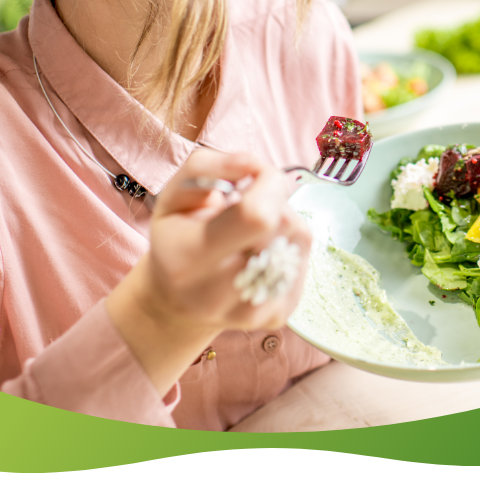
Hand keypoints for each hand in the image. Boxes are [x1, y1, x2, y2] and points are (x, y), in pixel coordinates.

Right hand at [105, 149, 310, 395]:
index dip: (268, 183)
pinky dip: (290, 243)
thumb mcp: (174, 193)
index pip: (256, 216)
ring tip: (253, 228)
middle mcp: (218, 293)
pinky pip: (304, 258)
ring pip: (300, 238)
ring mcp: (252, 312)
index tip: (255, 175)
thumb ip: (208, 167)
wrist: (176, 301)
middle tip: (251, 201)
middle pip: (284, 224)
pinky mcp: (278, 316)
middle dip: (275, 198)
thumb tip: (255, 163)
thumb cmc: (177, 236)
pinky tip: (263, 248)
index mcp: (188, 259)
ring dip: (284, 219)